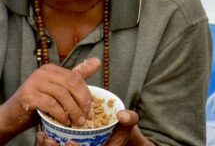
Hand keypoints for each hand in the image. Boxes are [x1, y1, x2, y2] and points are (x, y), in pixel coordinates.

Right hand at [0, 58, 98, 139]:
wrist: (13, 116)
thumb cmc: (38, 104)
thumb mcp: (59, 90)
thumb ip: (77, 77)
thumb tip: (97, 61)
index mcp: (52, 69)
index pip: (76, 77)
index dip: (85, 93)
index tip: (90, 108)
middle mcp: (42, 72)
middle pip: (71, 84)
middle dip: (81, 102)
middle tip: (86, 116)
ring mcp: (34, 82)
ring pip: (62, 95)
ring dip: (73, 110)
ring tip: (77, 122)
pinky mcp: (28, 95)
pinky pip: (50, 104)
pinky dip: (60, 114)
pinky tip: (64, 121)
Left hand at [36, 110, 152, 145]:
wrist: (116, 133)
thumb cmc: (122, 129)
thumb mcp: (129, 124)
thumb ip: (129, 119)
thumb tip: (122, 114)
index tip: (70, 142)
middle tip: (49, 140)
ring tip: (42, 136)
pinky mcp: (68, 145)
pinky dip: (47, 143)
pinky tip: (42, 133)